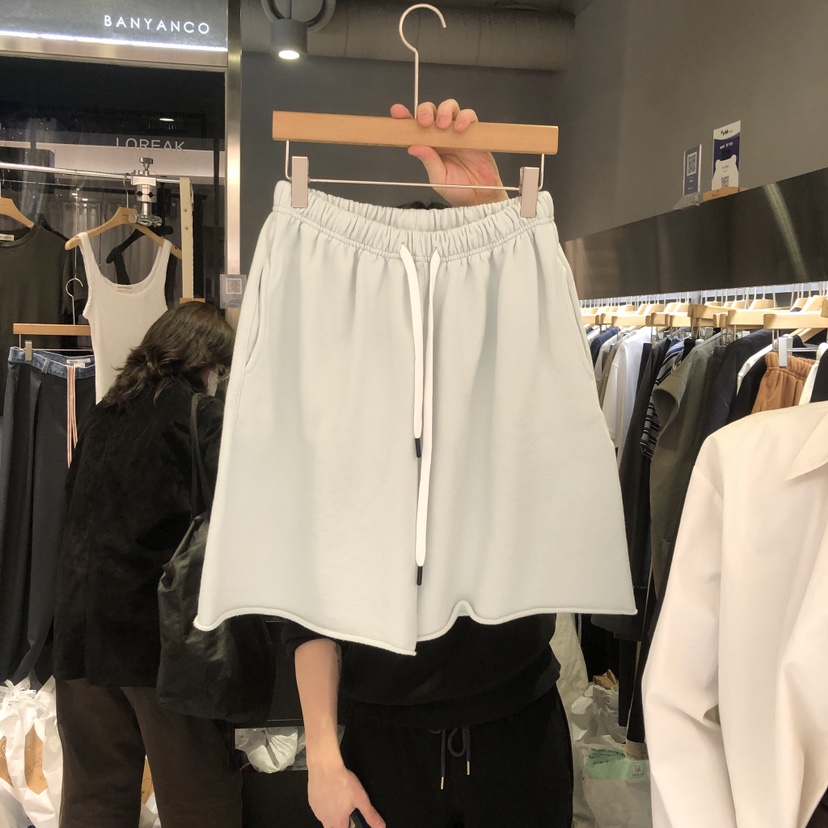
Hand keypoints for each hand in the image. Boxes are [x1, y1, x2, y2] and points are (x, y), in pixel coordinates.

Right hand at [307, 758, 385, 827]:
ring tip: (339, 798)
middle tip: (345, 810)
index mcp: (337, 821)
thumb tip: (380, 826)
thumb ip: (370, 814)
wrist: (325, 767)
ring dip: (332, 813)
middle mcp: (325, 819)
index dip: (349, 826)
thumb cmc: (342, 781)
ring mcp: (317, 810)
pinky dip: (324, 804)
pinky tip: (330, 793)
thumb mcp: (361, 798)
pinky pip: (318, 808)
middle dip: (340, 822)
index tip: (351, 819)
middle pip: (333, 827)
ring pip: (325, 818)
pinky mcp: (311, 801)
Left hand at [391, 98, 507, 206]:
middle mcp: (442, 136)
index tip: (397, 112)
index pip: (415, 127)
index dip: (405, 116)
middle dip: (426, 110)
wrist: (480, 197)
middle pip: (432, 111)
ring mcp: (458, 132)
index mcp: (429, 146)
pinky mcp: (474, 132)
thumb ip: (429, 162)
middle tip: (426, 122)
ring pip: (450, 108)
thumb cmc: (458, 190)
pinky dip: (465, 117)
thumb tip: (412, 147)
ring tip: (444, 125)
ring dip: (445, 111)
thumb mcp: (439, 179)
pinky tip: (460, 129)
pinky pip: (470, 116)